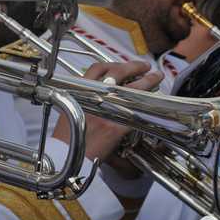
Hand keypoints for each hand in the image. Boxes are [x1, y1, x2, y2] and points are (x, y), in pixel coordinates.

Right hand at [53, 61, 162, 178]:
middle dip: (134, 66)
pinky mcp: (116, 127)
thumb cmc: (65, 136)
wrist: (63, 155)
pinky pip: (136, 112)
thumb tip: (99, 92)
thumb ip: (84, 97)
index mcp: (80, 90)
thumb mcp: (69, 108)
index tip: (124, 64)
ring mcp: (106, 110)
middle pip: (118, 73)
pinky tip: (154, 103)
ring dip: (147, 81)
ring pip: (132, 89)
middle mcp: (93, 96)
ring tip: (156, 77)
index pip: (98, 68)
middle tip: (145, 66)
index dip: (114, 63)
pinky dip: (146, 107)